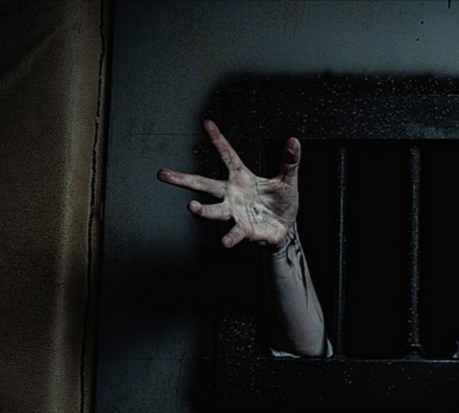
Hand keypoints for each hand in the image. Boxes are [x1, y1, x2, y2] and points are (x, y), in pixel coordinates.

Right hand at [157, 119, 301, 247]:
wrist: (285, 228)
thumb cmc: (281, 202)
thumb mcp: (288, 180)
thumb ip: (289, 161)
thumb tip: (294, 141)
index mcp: (241, 178)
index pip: (228, 155)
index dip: (217, 140)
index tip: (207, 124)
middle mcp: (232, 195)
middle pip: (204, 184)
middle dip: (183, 179)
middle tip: (163, 174)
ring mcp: (235, 213)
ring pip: (214, 211)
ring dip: (203, 210)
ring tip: (192, 207)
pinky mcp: (244, 230)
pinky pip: (235, 233)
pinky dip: (230, 237)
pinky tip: (224, 241)